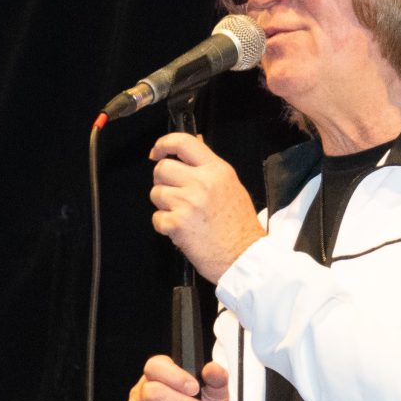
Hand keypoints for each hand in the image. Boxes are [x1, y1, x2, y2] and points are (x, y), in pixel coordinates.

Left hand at [149, 133, 264, 283]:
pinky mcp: (177, 223)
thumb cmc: (241, 227)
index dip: (164, 144)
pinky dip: (165, 225)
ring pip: (156, 193)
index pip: (183, 142)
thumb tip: (194, 144)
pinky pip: (157, 218)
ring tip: (183, 214)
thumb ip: (209, 167)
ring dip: (164, 205)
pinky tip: (182, 230)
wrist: (245, 257)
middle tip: (174, 193)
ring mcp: (188, 203)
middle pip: (162, 168)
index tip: (157, 152)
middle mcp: (202, 183)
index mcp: (217, 170)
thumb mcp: (231, 186)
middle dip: (162, 181)